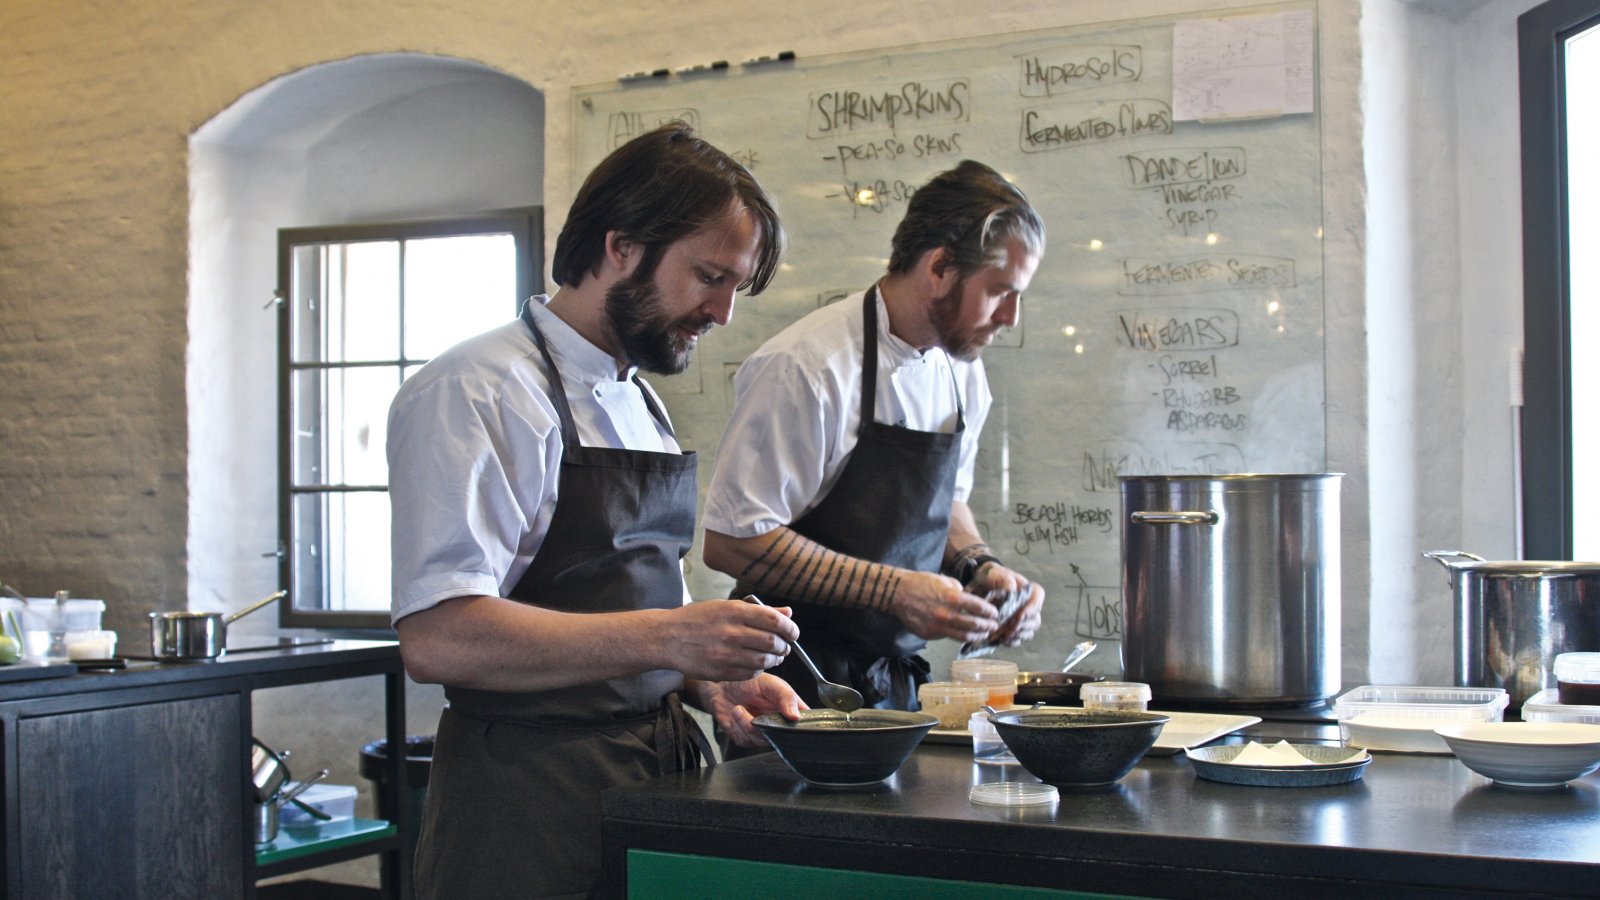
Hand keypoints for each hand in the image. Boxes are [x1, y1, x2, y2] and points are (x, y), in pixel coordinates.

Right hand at [657, 599, 799, 681]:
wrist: (667, 637)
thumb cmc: (698, 619)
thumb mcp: (727, 606)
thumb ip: (759, 611)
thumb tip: (788, 614)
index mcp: (735, 611)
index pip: (775, 621)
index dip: (790, 629)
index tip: (793, 633)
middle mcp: (731, 632)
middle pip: (772, 642)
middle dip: (784, 646)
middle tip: (784, 647)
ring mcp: (725, 654)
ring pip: (763, 661)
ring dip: (774, 660)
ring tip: (773, 657)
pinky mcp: (720, 671)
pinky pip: (749, 673)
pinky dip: (758, 670)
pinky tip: (755, 664)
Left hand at [695, 674, 807, 747]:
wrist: (722, 687)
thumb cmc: (748, 682)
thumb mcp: (770, 683)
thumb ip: (786, 697)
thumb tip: (796, 716)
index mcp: (790, 709)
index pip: (805, 724)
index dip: (801, 728)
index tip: (788, 721)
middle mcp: (778, 724)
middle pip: (783, 738)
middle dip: (767, 727)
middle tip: (757, 714)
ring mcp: (763, 733)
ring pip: (762, 740)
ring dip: (747, 723)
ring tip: (740, 708)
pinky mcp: (747, 738)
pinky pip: (746, 740)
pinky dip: (737, 726)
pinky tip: (736, 713)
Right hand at [890, 570, 999, 642]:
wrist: (898, 593)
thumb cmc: (921, 583)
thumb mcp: (944, 580)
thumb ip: (959, 591)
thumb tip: (969, 600)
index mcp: (952, 598)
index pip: (978, 608)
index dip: (990, 612)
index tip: (995, 613)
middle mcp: (947, 614)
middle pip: (974, 625)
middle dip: (987, 626)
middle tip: (993, 626)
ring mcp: (938, 627)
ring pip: (963, 636)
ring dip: (977, 636)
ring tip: (983, 634)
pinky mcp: (930, 634)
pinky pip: (948, 636)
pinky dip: (958, 635)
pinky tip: (963, 633)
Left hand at [969, 562, 1044, 644]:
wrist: (977, 588)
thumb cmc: (988, 579)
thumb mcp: (992, 574)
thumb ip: (1003, 579)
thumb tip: (1012, 590)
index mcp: (1025, 589)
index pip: (1038, 595)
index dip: (1033, 606)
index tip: (1020, 615)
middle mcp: (1027, 605)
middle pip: (1035, 618)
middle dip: (1024, 625)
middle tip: (1010, 628)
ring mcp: (1021, 619)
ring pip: (1030, 631)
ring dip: (1019, 634)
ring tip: (1006, 635)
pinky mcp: (1013, 629)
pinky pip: (1019, 639)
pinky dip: (1012, 641)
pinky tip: (1002, 640)